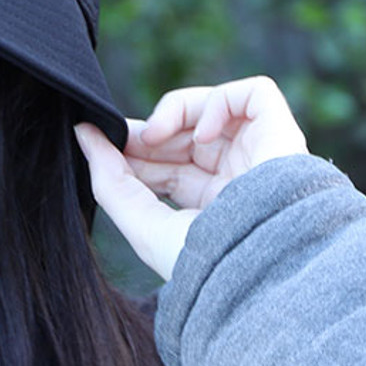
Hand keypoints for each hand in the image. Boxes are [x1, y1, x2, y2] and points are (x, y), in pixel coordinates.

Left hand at [74, 76, 308, 280]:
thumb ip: (109, 180)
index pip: (164, 164)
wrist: (260, 270)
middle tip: (122, 139)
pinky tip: (201, 134)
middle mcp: (237, 179)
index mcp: (210, 206)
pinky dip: (219, 102)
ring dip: (174, 111)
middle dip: (147, 132)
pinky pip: (254, 94)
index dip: (132, 149)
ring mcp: (259, 156)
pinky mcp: (281, 134)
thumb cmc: (205, 262)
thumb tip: (84, 134)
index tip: (100, 142)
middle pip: (182, 136)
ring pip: (212, 108)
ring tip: (154, 135)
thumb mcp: (142, 225)